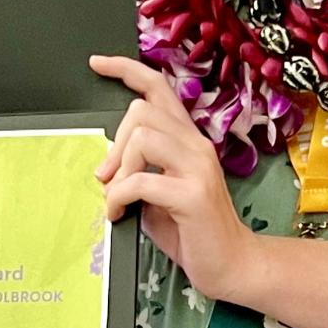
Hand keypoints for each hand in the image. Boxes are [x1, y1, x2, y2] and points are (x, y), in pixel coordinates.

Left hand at [89, 54, 256, 302]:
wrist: (230, 264)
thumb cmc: (191, 230)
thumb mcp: (158, 191)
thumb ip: (137, 168)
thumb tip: (104, 163)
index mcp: (188, 140)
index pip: (159, 87)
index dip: (126, 69)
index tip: (97, 63)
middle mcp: (196, 145)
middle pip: (142, 111)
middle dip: (114, 143)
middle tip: (107, 177)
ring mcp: (198, 167)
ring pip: (142, 137)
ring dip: (119, 169)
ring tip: (117, 195)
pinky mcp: (193, 194)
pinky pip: (141, 180)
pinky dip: (119, 197)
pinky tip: (119, 213)